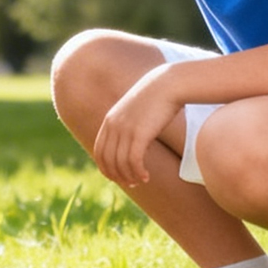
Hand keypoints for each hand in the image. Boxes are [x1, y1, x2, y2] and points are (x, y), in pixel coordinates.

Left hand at [92, 65, 182, 186]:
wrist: (168, 84)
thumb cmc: (156, 97)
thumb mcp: (136, 110)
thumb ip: (128, 124)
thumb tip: (130, 140)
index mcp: (110, 121)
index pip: (99, 152)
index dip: (106, 168)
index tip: (118, 177)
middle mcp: (113, 126)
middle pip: (108, 161)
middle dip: (118, 176)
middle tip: (131, 184)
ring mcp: (125, 130)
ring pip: (120, 163)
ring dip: (130, 177)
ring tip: (141, 181)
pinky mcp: (139, 134)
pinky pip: (134, 161)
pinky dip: (138, 172)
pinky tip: (146, 177)